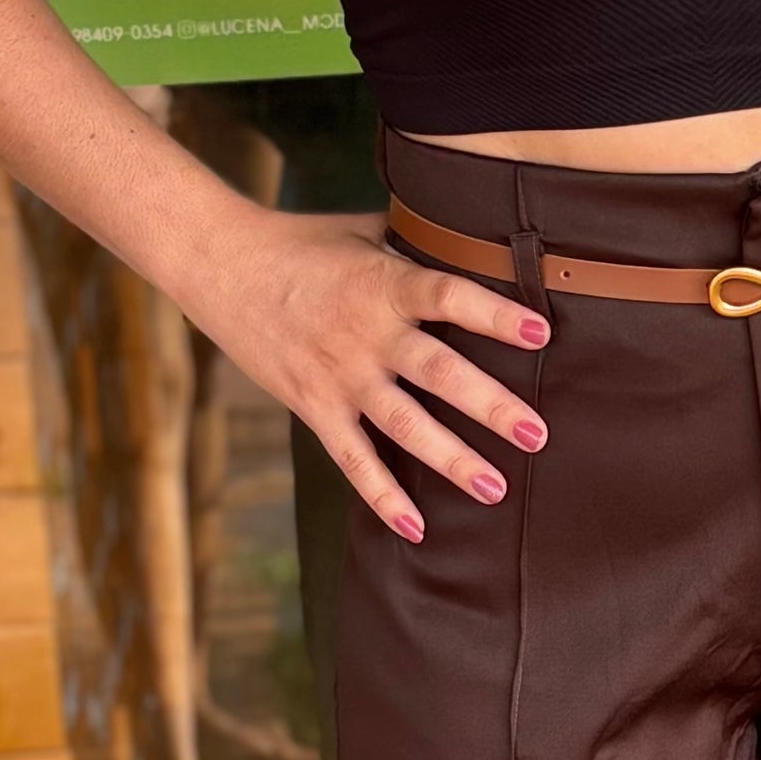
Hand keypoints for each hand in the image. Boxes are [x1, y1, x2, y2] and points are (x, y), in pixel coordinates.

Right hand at [170, 204, 548, 543]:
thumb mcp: (361, 231)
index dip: (494, 315)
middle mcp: (366, 333)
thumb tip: (474, 240)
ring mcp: (339, 375)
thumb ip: (415, 244)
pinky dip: (382, 495)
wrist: (220, 265)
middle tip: (536, 433)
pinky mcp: (314, 407)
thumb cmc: (299, 243)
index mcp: (383, 283)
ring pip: (403, 424)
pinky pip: (353, 459)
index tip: (540, 334)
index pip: (448, 296)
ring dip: (450, 458)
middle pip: (437, 372)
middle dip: (489, 405)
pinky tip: (416, 528)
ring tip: (494, 487)